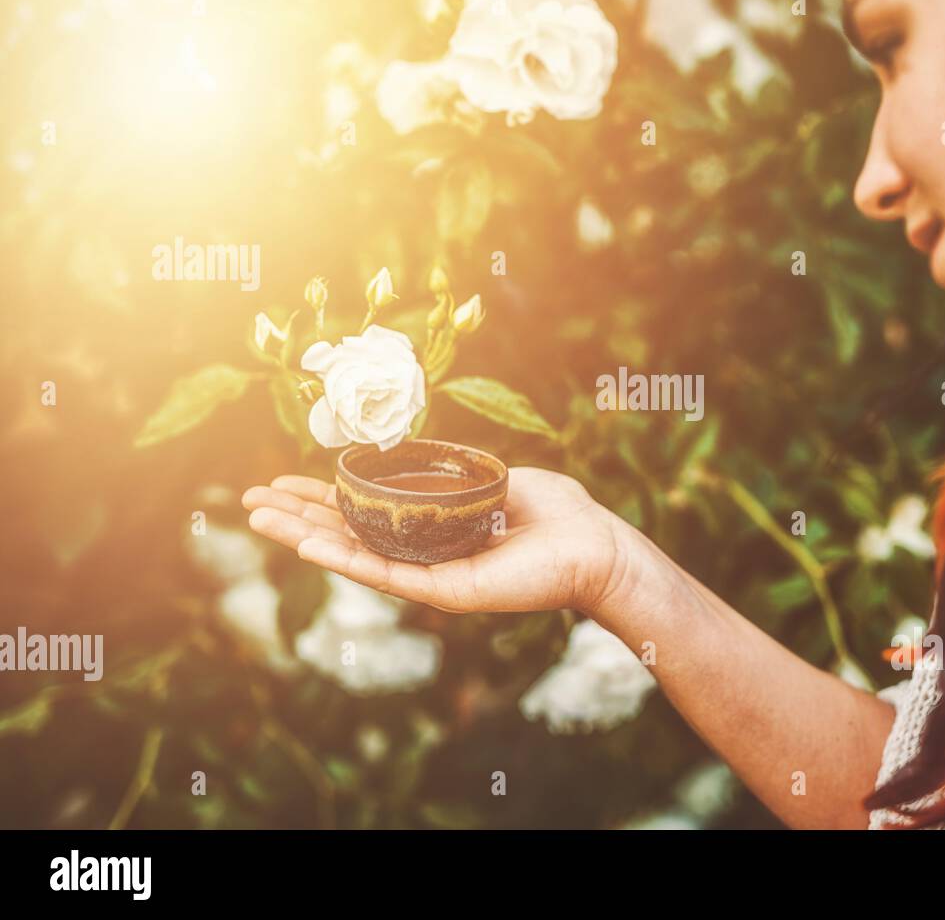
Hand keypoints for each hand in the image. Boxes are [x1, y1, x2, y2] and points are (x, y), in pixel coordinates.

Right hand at [241, 467, 633, 615]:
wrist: (595, 545)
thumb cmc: (556, 512)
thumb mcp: (493, 478)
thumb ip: (453, 471)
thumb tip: (419, 455)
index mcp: (430, 528)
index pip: (364, 512)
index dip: (322, 497)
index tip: (282, 482)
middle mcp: (423, 554)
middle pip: (347, 534)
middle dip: (296, 516)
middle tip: (248, 502)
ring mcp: (431, 575)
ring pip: (355, 555)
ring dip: (304, 537)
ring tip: (260, 521)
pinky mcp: (447, 591)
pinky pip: (389, 574)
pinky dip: (346, 560)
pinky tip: (308, 545)